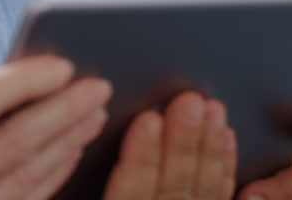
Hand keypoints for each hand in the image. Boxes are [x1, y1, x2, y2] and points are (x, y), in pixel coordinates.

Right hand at [104, 92, 236, 199]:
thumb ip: (95, 194)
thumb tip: (65, 158)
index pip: (131, 194)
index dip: (141, 157)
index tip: (148, 120)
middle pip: (172, 188)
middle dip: (183, 142)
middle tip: (189, 103)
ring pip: (204, 191)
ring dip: (210, 149)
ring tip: (213, 110)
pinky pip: (222, 198)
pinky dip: (226, 169)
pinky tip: (226, 138)